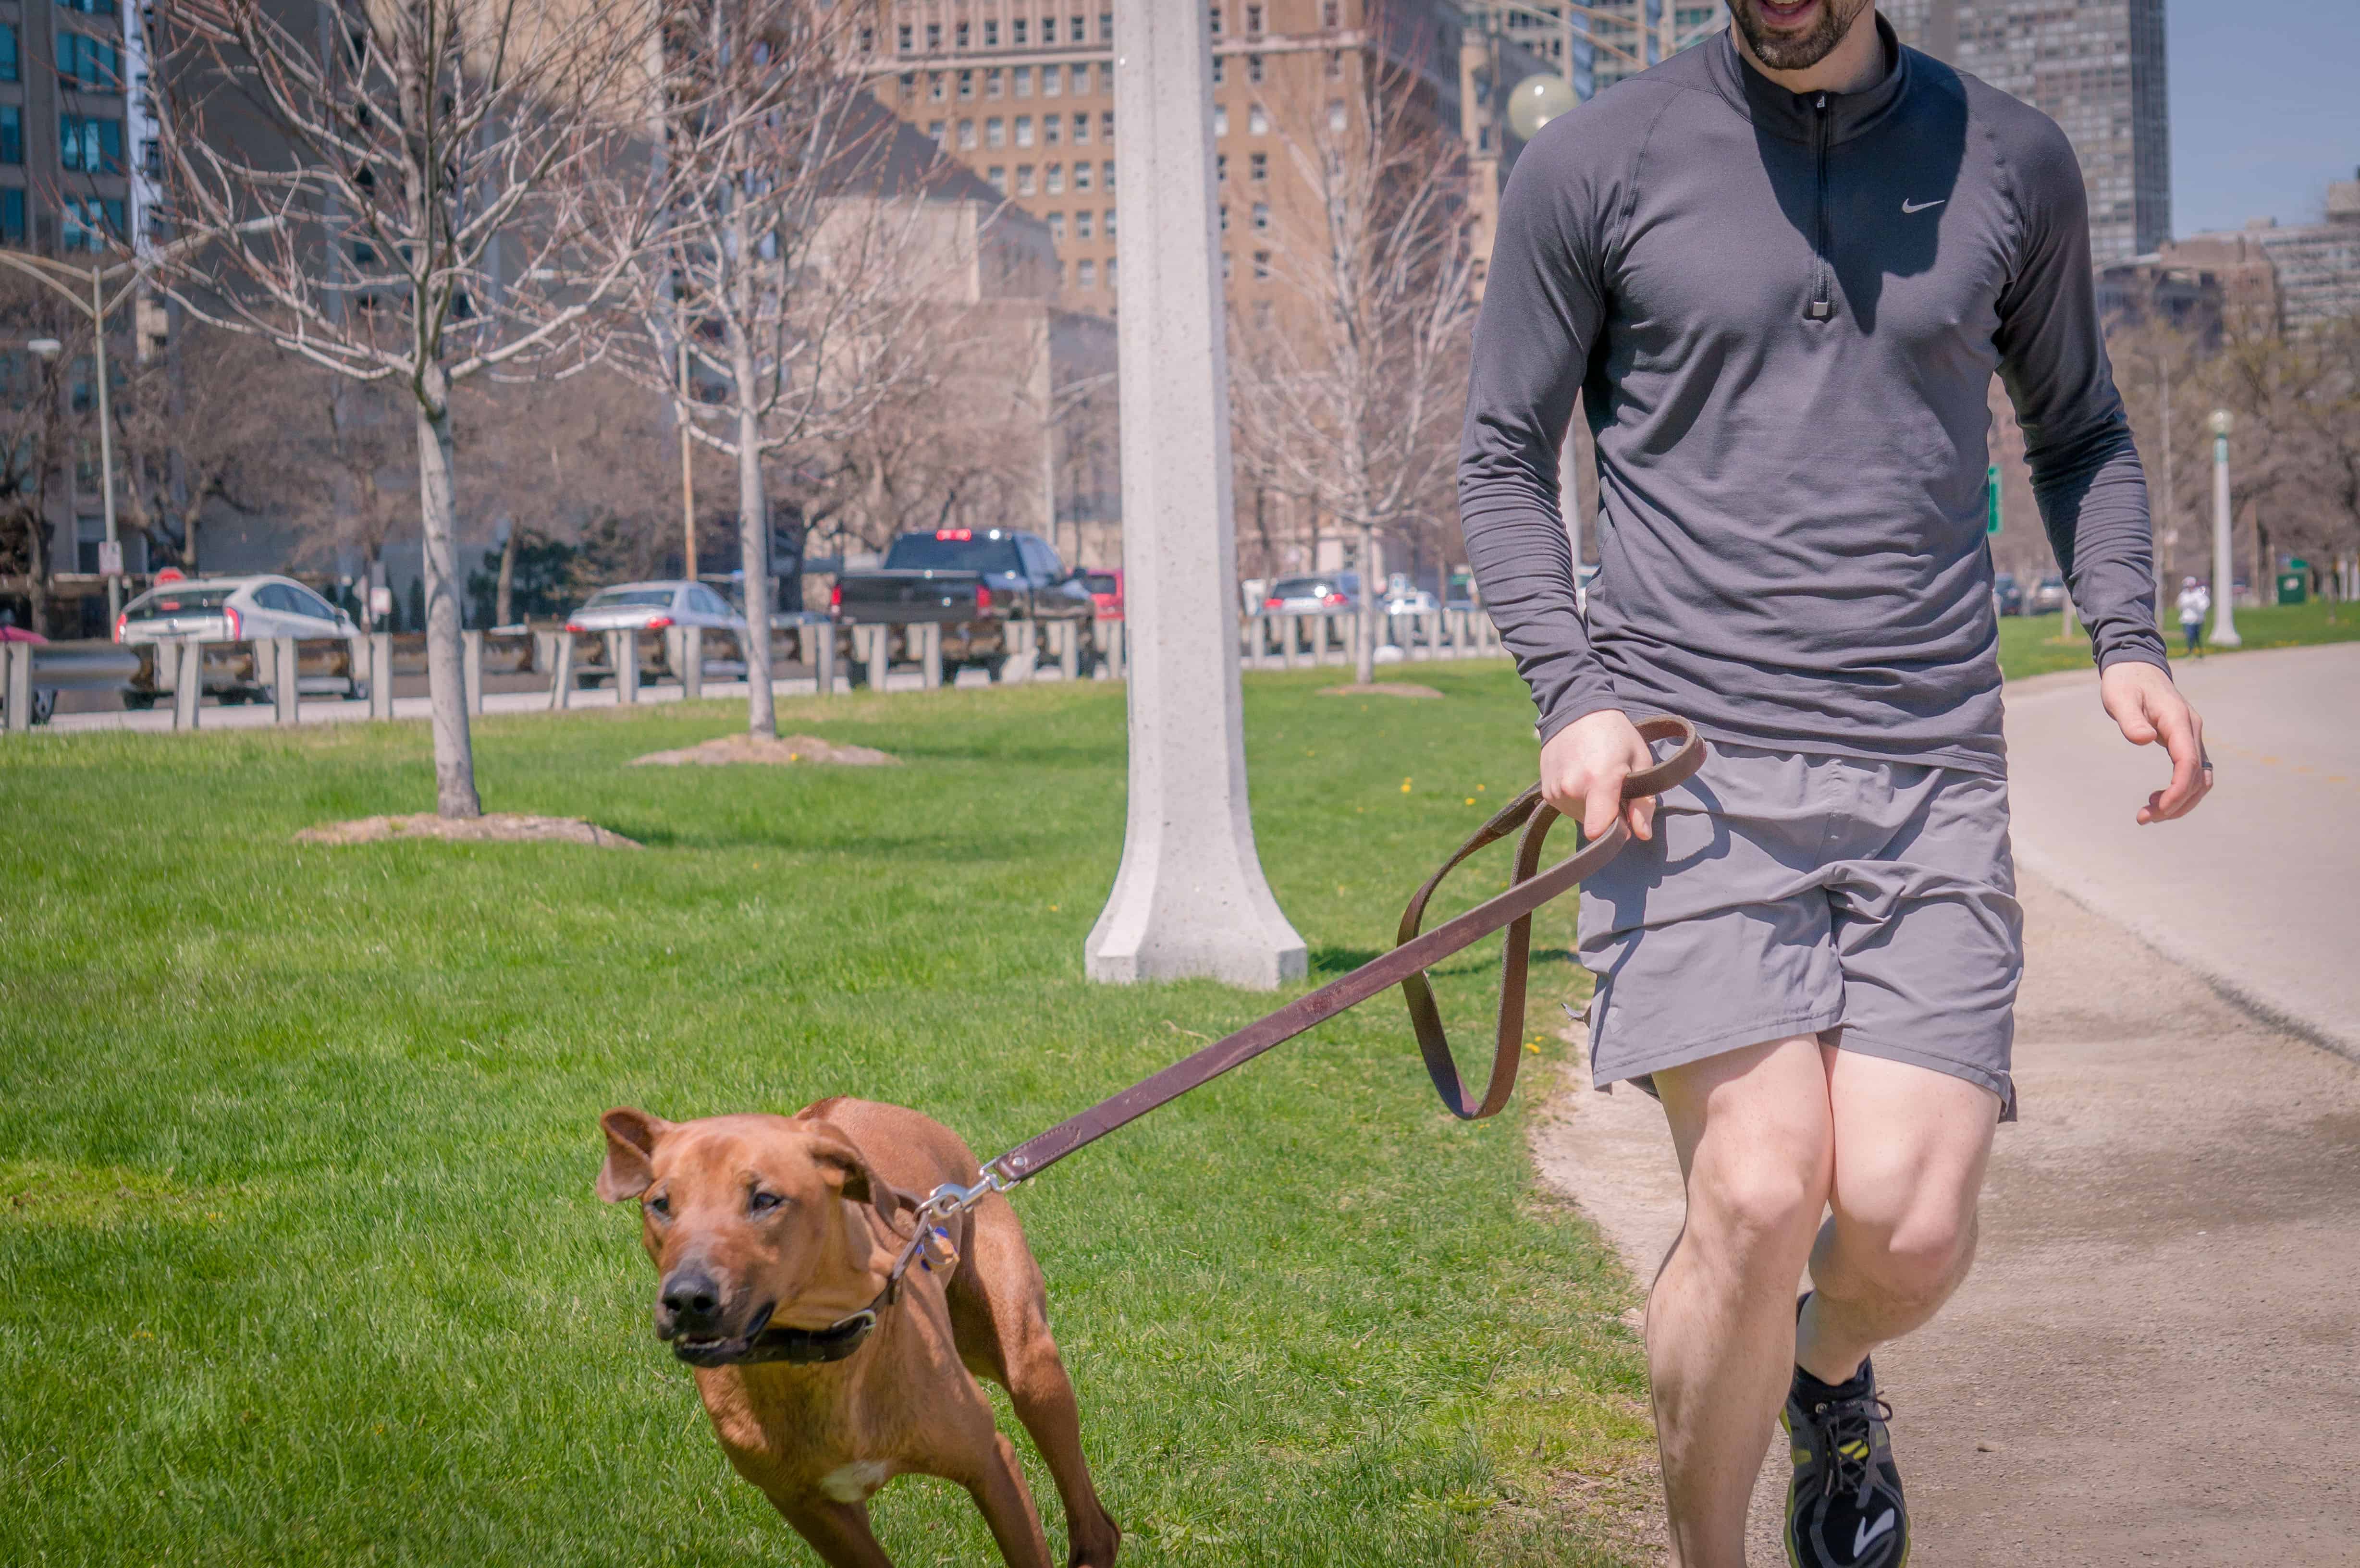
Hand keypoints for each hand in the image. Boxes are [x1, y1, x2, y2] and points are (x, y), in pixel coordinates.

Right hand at [1539, 708, 1656, 841]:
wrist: (1577, 710)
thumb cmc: (1616, 735)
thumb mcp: (1640, 761)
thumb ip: (1642, 802)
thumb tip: (1642, 835)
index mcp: (1598, 780)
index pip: (1597, 831)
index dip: (1616, 832)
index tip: (1625, 819)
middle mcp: (1571, 788)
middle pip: (1595, 825)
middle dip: (1608, 813)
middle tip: (1614, 786)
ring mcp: (1555, 791)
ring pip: (1581, 817)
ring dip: (1592, 807)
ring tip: (1595, 777)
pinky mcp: (1546, 792)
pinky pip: (1568, 808)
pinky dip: (1578, 800)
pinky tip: (1582, 776)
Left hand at [2099, 660, 2211, 823]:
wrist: (2136, 666)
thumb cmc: (2125, 683)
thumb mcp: (2119, 698)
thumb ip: (2130, 719)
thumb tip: (2145, 740)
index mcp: (2178, 721)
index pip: (2188, 763)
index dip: (2178, 790)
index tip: (2158, 809)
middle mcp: (2192, 730)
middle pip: (2199, 777)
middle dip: (2177, 803)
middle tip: (2144, 818)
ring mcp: (2191, 736)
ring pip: (2201, 779)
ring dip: (2181, 802)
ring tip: (2149, 814)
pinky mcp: (2186, 741)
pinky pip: (2193, 772)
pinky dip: (2180, 790)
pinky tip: (2157, 798)